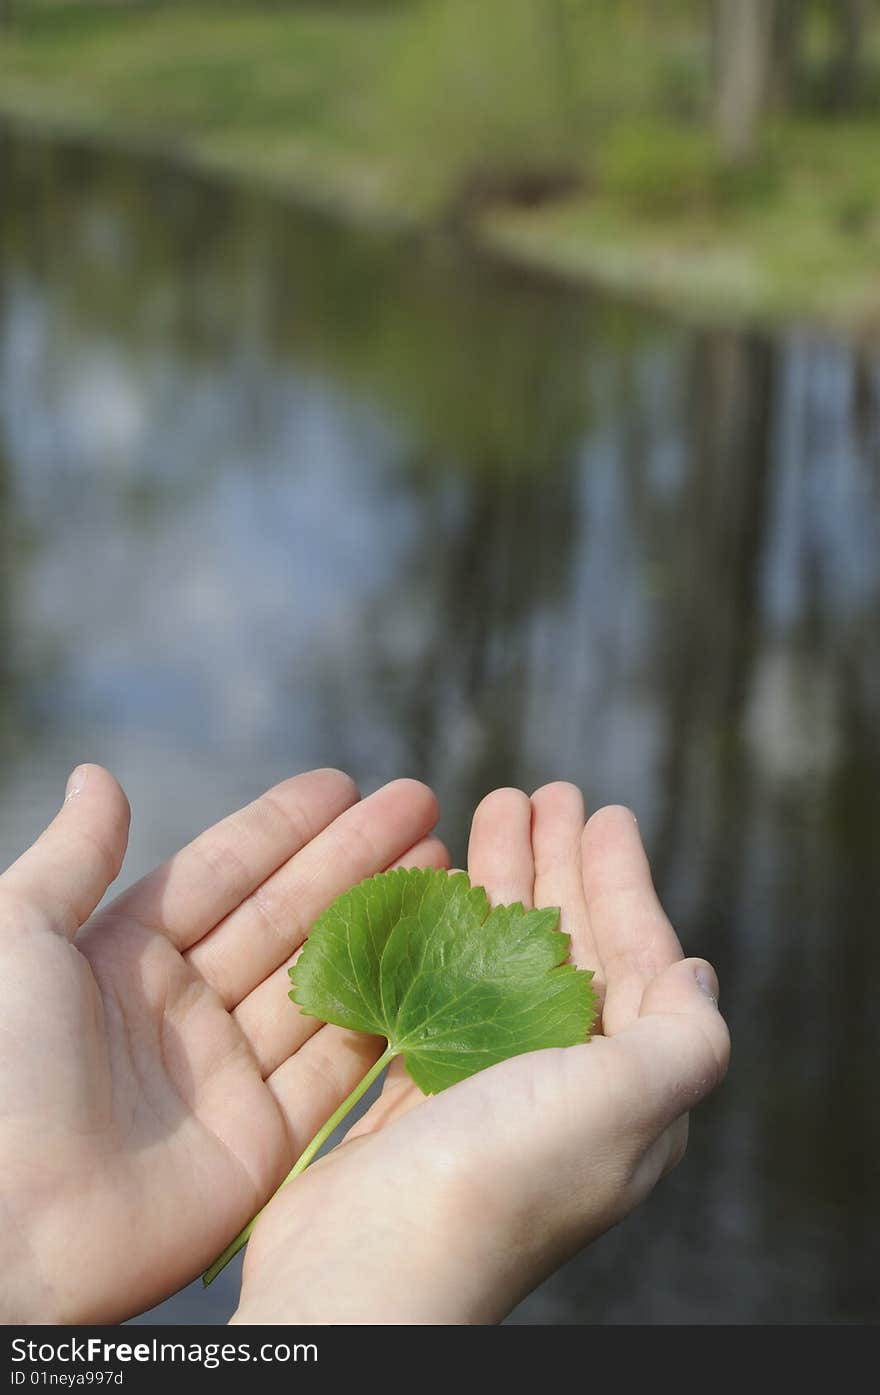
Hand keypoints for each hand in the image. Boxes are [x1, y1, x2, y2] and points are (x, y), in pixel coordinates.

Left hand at [0, 764, 445, 1321]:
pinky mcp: (259, 1143)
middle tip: (421, 804)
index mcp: (123, 955)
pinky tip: (427, 964)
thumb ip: (72, 858)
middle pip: (286, 915)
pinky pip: (333, 1068)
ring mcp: (224, 1076)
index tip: (346, 784)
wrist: (3, 1233)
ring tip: (441, 865)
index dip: (284, 827)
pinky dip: (384, 1016)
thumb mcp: (15, 938)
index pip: (223, 872)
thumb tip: (97, 775)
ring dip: (380, 924)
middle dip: (353, 858)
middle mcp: (181, 1009)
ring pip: (321, 981)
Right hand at [234, 783, 729, 1324]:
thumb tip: (696, 973)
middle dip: (558, 867)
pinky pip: (439, 987)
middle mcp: (560, 1087)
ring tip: (487, 811)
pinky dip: (442, 932)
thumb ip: (685, 1039)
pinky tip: (431, 888)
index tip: (605, 813)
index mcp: (622, 1089)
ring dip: (501, 884)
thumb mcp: (626, 1103)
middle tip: (538, 793)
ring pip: (500, 959)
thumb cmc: (503, 1180)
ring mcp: (485, 1089)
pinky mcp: (417, 1091)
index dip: (624, 884)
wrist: (368, 1269)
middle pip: (566, 948)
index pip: (639, 962)